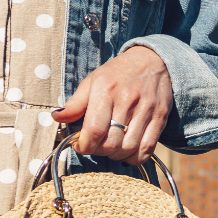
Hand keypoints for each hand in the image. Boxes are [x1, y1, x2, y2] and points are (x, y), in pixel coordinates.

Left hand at [51, 45, 173, 163]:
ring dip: (116, 155)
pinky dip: (135, 157)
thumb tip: (57, 117)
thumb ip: (75, 103)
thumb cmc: (117, 73)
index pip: (93, 130)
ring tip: (111, 147)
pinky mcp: (160, 118)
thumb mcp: (93, 81)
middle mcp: (127, 100)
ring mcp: (146, 110)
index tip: (80, 144)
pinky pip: (147, 149)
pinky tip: (127, 151)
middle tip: (96, 146)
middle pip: (111, 143)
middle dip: (99, 152)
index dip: (83, 145)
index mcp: (106, 90)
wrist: (152, 61)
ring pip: (129, 149)